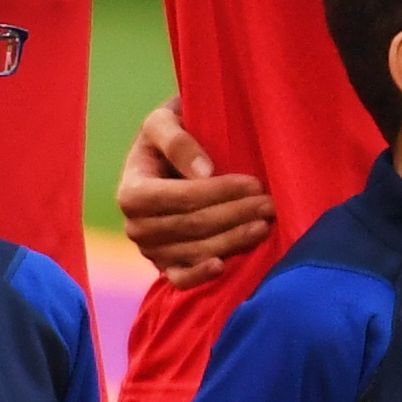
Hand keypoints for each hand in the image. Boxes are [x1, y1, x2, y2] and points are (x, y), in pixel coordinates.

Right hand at [116, 103, 275, 285]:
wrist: (165, 160)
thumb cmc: (168, 136)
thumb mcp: (162, 122)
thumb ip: (177, 141)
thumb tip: (204, 173)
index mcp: (131, 192)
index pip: (180, 197)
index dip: (218, 192)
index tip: (254, 183)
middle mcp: (135, 226)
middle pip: (192, 226)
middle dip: (235, 214)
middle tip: (270, 204)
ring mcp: (150, 251)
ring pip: (195, 251)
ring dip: (234, 239)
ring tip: (265, 224)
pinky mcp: (165, 267)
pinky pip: (181, 280)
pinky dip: (201, 276)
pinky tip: (223, 266)